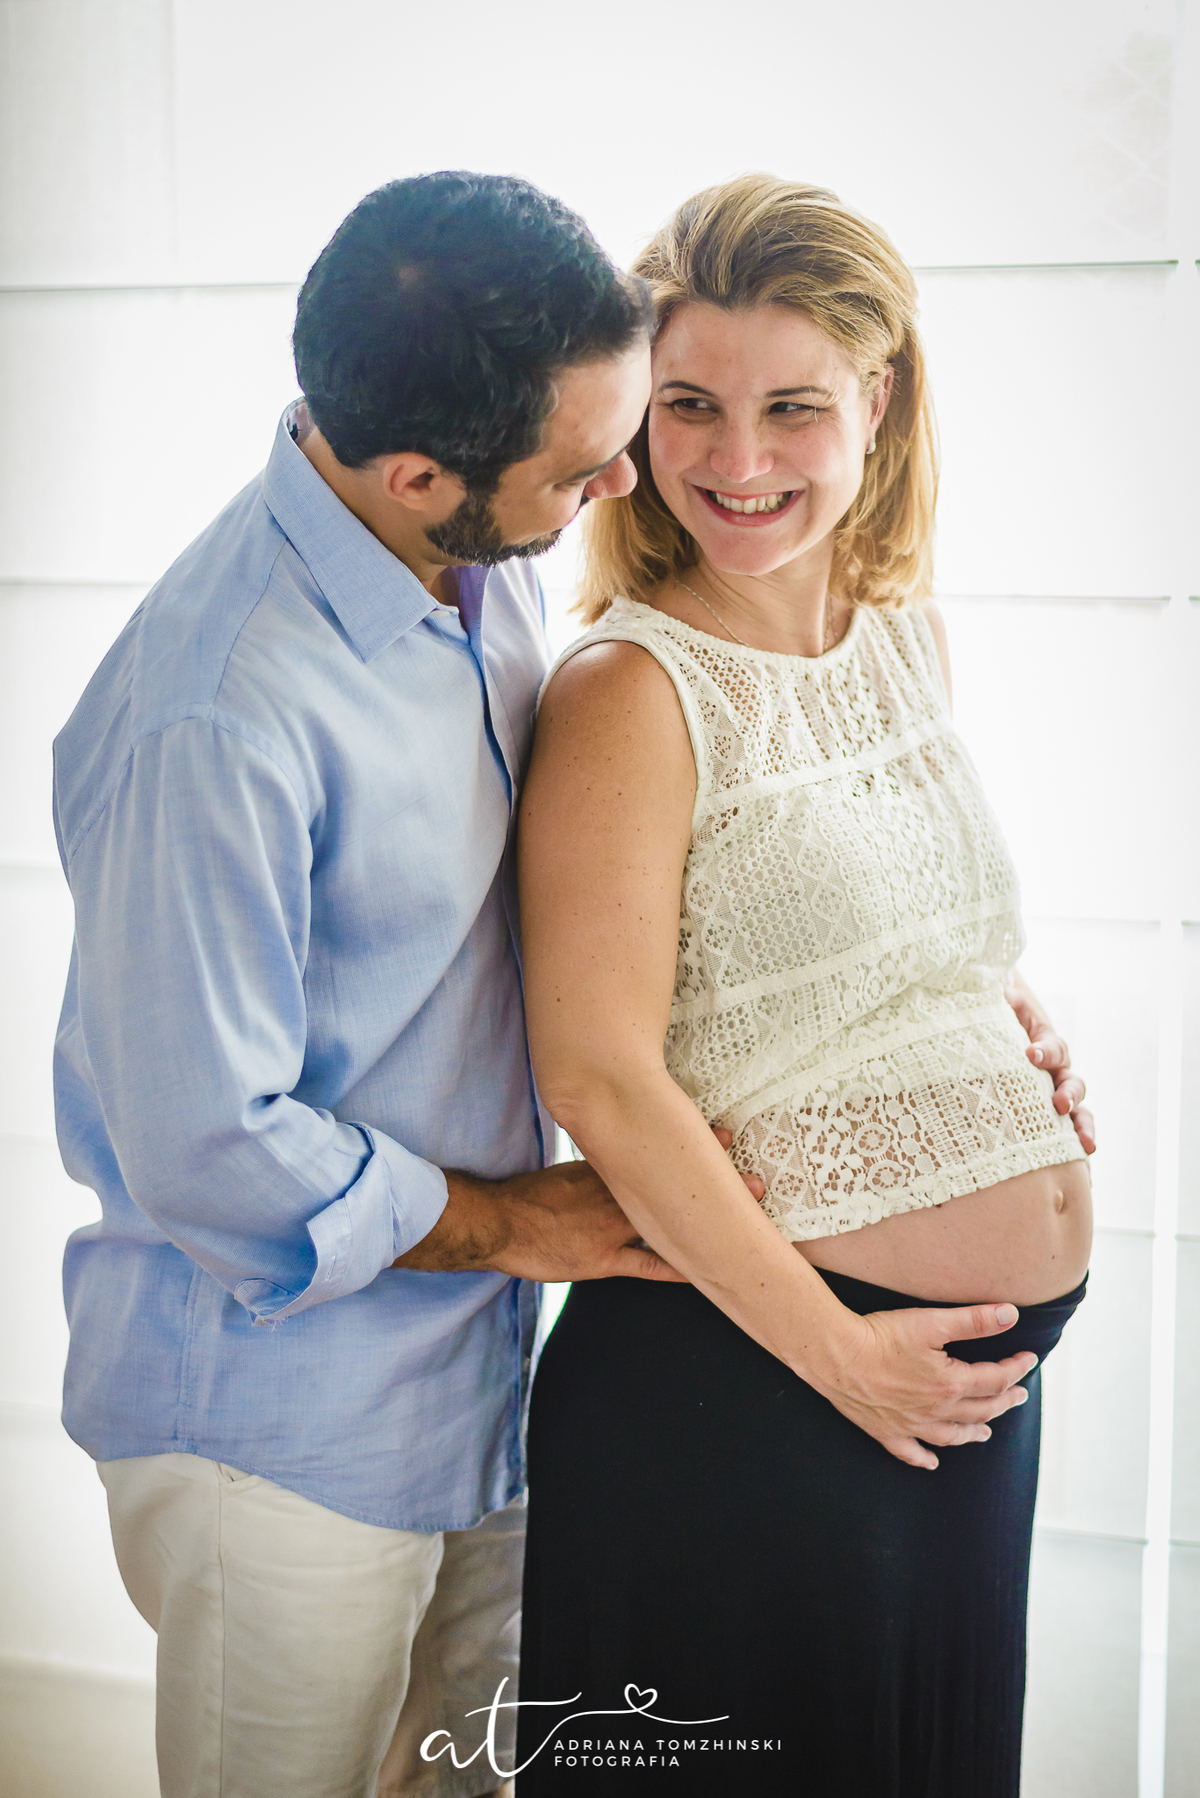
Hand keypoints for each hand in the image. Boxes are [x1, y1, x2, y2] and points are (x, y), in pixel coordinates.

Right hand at [395, 1131, 764, 1281]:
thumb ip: (597, 1168)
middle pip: (671, 1186)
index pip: (656, 1155)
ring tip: (743, 1214)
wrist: (497, 1224)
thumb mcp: (564, 1172)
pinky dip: (673, 1266)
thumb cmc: (528, 1199)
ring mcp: (608, 1229)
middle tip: (753, 1174)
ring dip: (703, 1218)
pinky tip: (703, 1270)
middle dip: (713, 1180)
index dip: (693, 1148)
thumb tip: (624, 1155)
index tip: (726, 1136)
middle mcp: (612, 1195)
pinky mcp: (600, 1261)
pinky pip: (644, 1265)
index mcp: (604, 1170)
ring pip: (666, 1221)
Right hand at [806, 1301, 1038, 1470]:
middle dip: (1004, 1401)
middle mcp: (935, 1410)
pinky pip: (910, 1452)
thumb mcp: (932, 1322)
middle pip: (980, 1410)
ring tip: (986, 1432)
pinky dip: (924, 1459)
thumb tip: (1011, 1315)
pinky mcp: (885, 1430)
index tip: (1029, 1359)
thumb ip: (974, 1320)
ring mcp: (910, 1424)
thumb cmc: (881, 1335)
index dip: (1016, 1369)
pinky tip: (933, 1463)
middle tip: (1018, 1395)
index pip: (994, 1379)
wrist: (835, 1355)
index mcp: (950, 1384)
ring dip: (973, 1433)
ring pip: (951, 1436)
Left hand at [1004, 982, 1095, 1154]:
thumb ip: (999, 1001)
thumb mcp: (995, 1010)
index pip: (1052, 1048)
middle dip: (1068, 1093)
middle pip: (1072, 1083)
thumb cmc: (994, 1024)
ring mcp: (1054, 1095)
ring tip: (1085, 1144)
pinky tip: (1085, 1169)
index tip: (1030, 1053)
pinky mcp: (1049, 1118)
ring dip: (1082, 1126)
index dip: (1045, 1050)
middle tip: (1059, 1103)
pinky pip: (1068, 1135)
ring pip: (1078, 1112)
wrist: (993, 1038)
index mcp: (1044, 1045)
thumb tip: (998, 990)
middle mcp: (1055, 1073)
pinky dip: (1077, 1150)